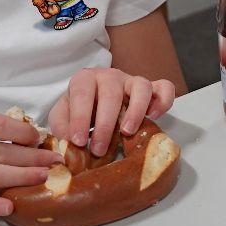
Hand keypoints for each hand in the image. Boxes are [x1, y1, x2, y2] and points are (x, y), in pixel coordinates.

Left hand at [47, 68, 176, 158]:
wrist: (95, 102)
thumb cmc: (79, 111)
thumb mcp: (62, 116)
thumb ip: (61, 127)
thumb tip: (69, 144)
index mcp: (85, 79)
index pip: (82, 94)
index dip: (79, 118)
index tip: (78, 141)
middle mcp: (110, 76)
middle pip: (111, 93)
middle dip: (104, 124)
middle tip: (98, 149)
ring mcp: (132, 80)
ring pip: (141, 86)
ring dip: (135, 110)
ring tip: (127, 133)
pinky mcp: (151, 88)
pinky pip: (164, 88)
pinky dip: (163, 101)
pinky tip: (154, 117)